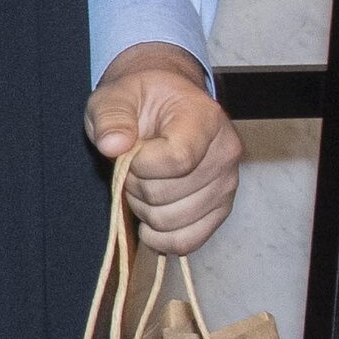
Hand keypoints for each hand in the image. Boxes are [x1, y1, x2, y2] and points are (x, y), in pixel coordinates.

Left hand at [89, 42, 239, 256]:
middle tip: (132, 166)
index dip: (141, 165)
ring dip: (144, 209)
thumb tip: (113, 146)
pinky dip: (161, 237)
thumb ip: (111, 116)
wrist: (166, 106)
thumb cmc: (140, 101)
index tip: (128, 153)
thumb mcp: (114, 97)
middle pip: (168, 195)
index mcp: (205, 119)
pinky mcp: (221, 209)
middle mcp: (225, 153)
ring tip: (144, 183)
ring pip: (172, 221)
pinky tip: (149, 218)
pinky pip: (188, 241)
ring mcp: (227, 184)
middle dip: (136, 185)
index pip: (177, 160)